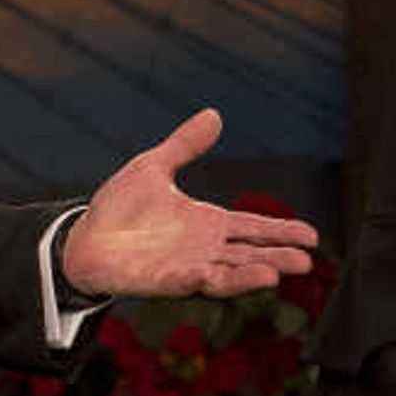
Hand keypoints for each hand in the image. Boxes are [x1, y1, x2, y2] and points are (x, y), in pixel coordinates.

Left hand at [61, 108, 318, 299]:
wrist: (83, 239)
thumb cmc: (119, 210)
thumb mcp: (154, 168)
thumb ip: (185, 145)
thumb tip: (214, 114)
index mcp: (207, 223)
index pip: (253, 227)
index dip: (281, 231)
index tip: (312, 236)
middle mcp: (203, 249)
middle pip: (249, 254)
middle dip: (277, 257)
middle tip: (307, 262)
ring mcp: (185, 267)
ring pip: (226, 273)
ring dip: (249, 276)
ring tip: (275, 275)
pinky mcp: (162, 281)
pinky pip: (186, 281)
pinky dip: (202, 279)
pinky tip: (214, 274)